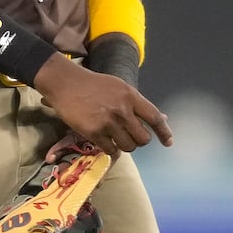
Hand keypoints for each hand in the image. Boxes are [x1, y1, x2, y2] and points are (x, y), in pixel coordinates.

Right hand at [33, 53, 171, 158]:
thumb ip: (139, 104)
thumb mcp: (120, 88)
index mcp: (130, 96)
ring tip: (115, 137)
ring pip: (128, 146)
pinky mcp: (93, 132)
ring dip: (124, 145)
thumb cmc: (93, 84)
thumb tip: (162, 118)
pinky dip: (109, 147)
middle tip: (129, 136)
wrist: (64, 83)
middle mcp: (122, 110)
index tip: (168, 142)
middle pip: (143, 138)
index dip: (163, 132)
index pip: (154, 118)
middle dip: (138, 140)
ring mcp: (107, 122)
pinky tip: (103, 140)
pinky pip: (110, 149)